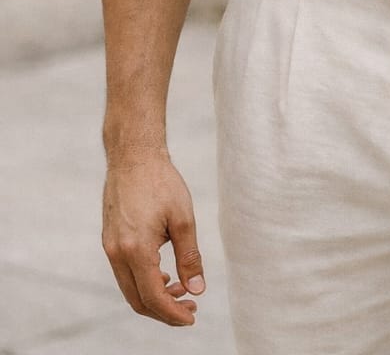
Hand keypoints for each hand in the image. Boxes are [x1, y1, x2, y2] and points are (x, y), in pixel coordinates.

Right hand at [102, 153, 205, 325]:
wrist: (133, 155)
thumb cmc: (160, 182)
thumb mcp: (182, 219)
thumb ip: (190, 257)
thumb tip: (197, 289)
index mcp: (135, 249)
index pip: (153, 297)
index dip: (173, 313)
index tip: (192, 316)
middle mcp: (117, 253)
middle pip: (138, 300)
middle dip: (164, 310)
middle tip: (190, 307)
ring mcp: (110, 247)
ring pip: (130, 288)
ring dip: (154, 295)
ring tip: (181, 289)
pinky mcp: (109, 240)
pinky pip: (124, 272)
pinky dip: (143, 280)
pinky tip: (163, 274)